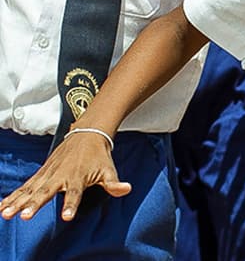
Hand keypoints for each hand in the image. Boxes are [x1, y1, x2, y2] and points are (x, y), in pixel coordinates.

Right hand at [0, 132, 129, 221]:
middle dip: (35, 204)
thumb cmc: (98, 155)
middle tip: (24, 216)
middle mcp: (61, 175)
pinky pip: (25, 186)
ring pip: (31, 189)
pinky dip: (13, 196)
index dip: (71, 204)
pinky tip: (2, 207)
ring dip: (17, 201)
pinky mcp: (42, 172)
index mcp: (78, 176)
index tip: (67, 216)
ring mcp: (49, 173)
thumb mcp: (108, 168)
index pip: (75, 192)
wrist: (87, 132)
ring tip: (6, 214)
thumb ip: (114, 182)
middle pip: (46, 191)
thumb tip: (126, 189)